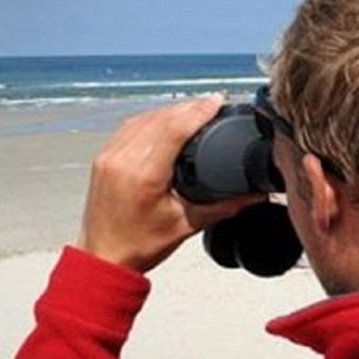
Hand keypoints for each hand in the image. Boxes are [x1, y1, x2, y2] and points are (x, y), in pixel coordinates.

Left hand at [76, 96, 264, 272]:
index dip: (199, 111)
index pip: (174, 129)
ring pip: (144, 118)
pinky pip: (129, 126)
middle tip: (213, 103)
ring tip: (194, 109)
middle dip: (189, 108)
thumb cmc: (141, 245)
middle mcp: (123, 160)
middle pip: (161, 118)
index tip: (217, 101)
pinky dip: (151, 118)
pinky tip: (166, 119)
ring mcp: (109, 156)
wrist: (104, 257)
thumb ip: (225, 206)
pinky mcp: (103, 157)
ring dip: (170, 110)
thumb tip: (256, 195)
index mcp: (144, 176)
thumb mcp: (188, 225)